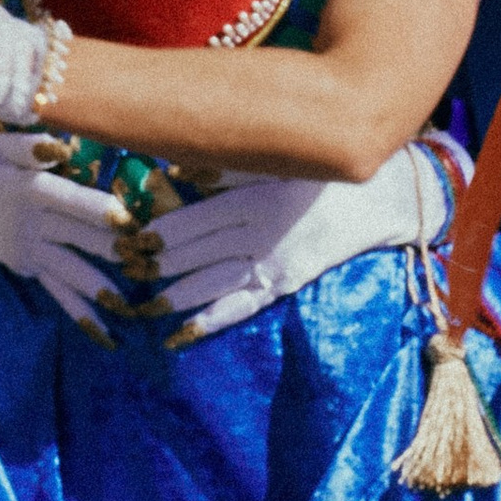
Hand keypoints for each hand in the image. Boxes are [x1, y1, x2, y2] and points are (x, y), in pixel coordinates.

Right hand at [0, 124, 127, 330]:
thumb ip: (30, 145)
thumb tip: (61, 148)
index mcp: (28, 190)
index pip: (69, 201)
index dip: (99, 211)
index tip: (130, 221)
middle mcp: (29, 224)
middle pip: (78, 238)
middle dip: (115, 251)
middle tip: (149, 261)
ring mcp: (28, 250)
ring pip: (70, 270)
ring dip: (101, 288)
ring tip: (129, 308)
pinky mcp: (27, 267)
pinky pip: (57, 291)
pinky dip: (79, 313)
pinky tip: (104, 334)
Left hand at [138, 146, 451, 341]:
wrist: (379, 202)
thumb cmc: (321, 175)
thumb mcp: (276, 163)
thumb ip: (228, 169)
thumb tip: (178, 172)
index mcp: (254, 198)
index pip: (193, 221)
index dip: (158, 233)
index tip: (128, 240)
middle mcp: (259, 234)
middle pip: (195, 253)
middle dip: (155, 265)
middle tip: (122, 272)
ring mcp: (272, 264)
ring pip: (211, 284)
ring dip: (173, 297)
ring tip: (140, 307)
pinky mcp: (284, 285)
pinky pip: (241, 308)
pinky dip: (209, 322)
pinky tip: (178, 336)